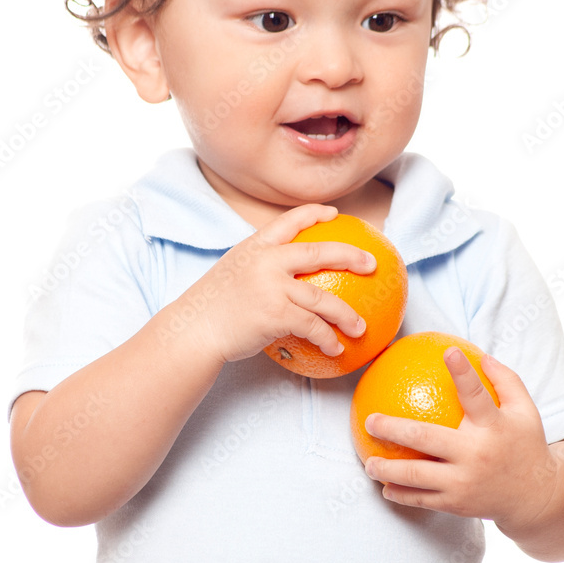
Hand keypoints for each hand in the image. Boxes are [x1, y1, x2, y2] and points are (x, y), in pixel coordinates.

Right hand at [173, 203, 375, 364]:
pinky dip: (328, 339)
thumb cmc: (211, 309)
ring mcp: (272, 287)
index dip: (314, 214)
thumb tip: (285, 277)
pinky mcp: (276, 315)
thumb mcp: (232, 273)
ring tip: (360, 327)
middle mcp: (266, 261)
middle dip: (350, 255)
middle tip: (371, 264)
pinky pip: (313, 326)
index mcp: (255, 247)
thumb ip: (258, 268)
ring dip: (347, 315)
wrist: (192, 331)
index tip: (334, 214)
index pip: (289, 221)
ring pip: (323, 298)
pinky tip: (335, 348)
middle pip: (319, 252)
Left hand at [363, 349, 558, 535]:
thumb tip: (479, 355)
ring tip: (368, 462)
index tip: (448, 353)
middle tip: (371, 421)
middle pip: (426, 439)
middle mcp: (476, 454)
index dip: (463, 372)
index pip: (476, 395)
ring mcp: (464, 483)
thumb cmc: (525, 445)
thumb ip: (505, 380)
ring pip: (416, 476)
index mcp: (494, 427)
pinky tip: (384, 487)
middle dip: (392, 429)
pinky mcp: (457, 504)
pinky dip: (400, 494)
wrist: (537, 498)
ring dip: (386, 469)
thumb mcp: (525, 411)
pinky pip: (422, 500)